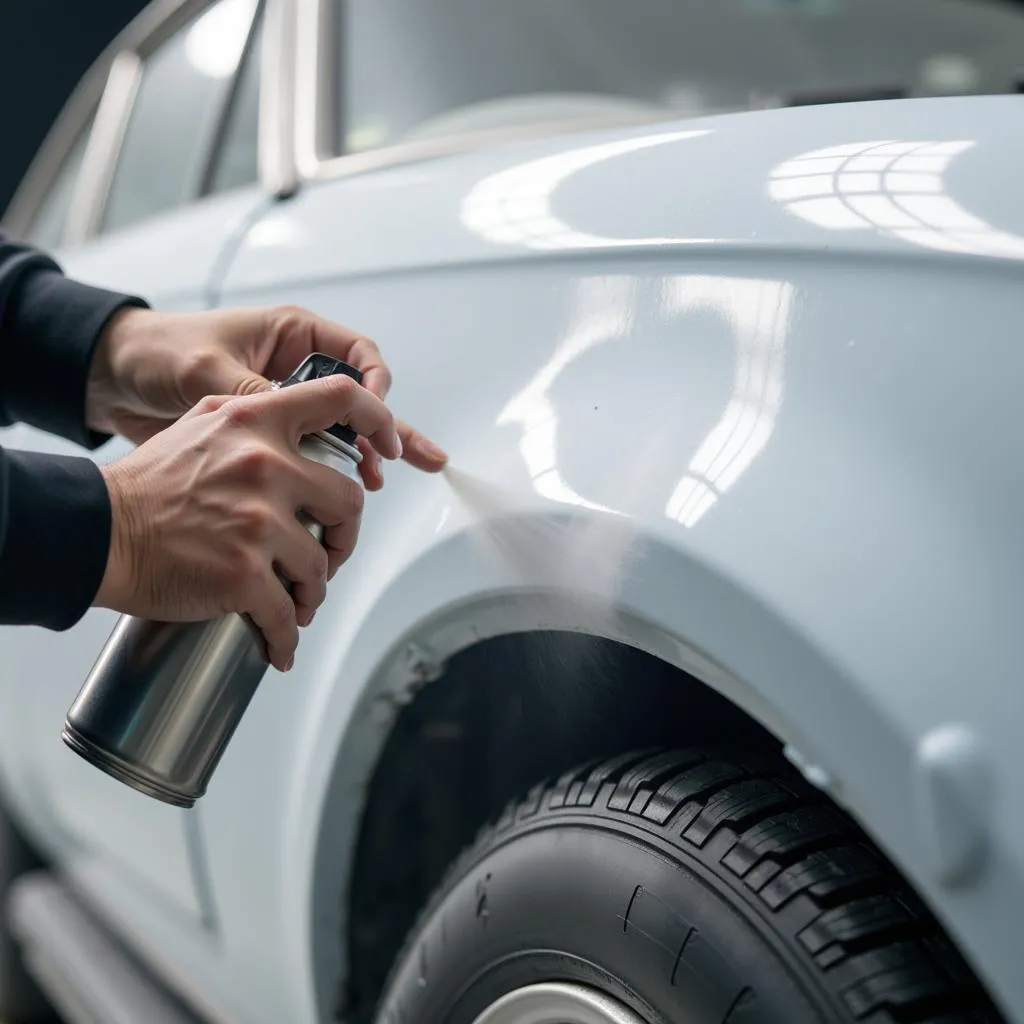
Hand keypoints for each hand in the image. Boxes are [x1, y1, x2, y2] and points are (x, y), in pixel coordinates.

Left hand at [86, 304, 447, 489]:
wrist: (112, 380)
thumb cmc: (157, 351)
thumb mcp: (210, 368)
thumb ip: (260, 396)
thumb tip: (301, 430)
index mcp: (290, 334)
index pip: (356, 356)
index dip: (375, 389)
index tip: (376, 423)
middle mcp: (294, 368)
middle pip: (359, 398)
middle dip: (390, 428)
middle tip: (419, 458)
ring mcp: (284, 404)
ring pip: (341, 429)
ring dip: (364, 456)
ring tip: (383, 482)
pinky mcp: (269, 434)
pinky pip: (312, 452)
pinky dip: (330, 471)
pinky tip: (344, 490)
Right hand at [94, 374, 399, 670]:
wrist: (95, 531)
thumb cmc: (146, 485)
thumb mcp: (201, 425)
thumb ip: (253, 421)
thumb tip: (298, 431)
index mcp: (256, 423)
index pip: (340, 399)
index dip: (379, 421)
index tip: (391, 447)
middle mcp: (265, 465)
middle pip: (348, 501)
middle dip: (343, 536)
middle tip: (329, 552)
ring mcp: (258, 521)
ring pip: (320, 563)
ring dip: (313, 589)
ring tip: (296, 598)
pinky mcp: (244, 573)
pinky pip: (287, 613)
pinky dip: (287, 634)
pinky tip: (280, 642)